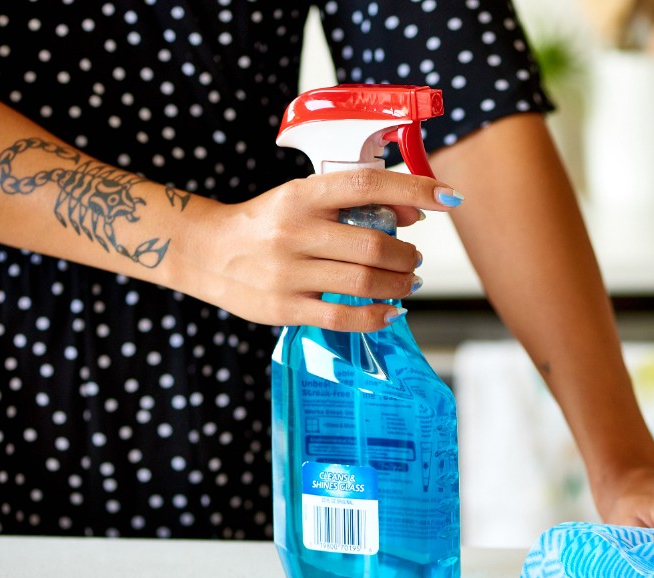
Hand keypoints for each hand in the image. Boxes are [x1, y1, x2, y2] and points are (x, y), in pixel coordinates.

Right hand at [173, 168, 460, 330]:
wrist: (204, 252)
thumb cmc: (265, 224)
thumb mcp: (302, 199)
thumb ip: (352, 202)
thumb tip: (413, 213)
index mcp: (301, 196)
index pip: (367, 185)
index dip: (414, 190)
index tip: (449, 198)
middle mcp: (294, 231)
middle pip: (373, 244)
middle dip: (407, 255)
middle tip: (414, 259)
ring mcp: (287, 273)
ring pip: (363, 282)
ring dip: (399, 285)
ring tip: (407, 282)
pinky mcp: (283, 308)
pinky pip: (342, 318)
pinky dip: (376, 317)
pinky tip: (391, 312)